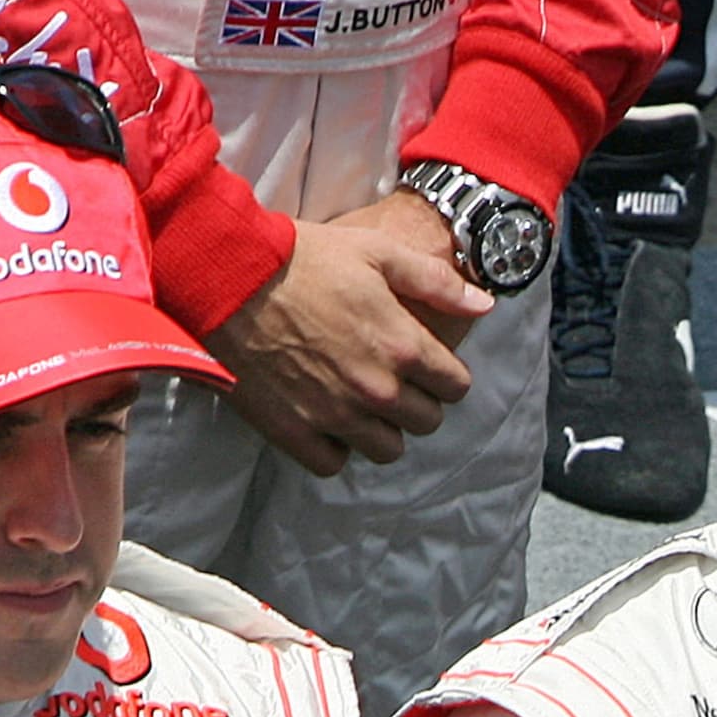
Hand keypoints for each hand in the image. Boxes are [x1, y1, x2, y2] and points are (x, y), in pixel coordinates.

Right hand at [204, 216, 494, 475]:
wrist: (231, 276)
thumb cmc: (305, 258)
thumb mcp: (378, 253)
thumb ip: (437, 282)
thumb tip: (485, 305)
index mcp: (402, 345)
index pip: (455, 386)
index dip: (447, 375)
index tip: (428, 365)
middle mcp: (376, 388)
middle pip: (426, 422)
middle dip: (418, 401)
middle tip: (394, 380)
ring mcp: (335, 415)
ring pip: (386, 449)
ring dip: (382, 429)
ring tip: (362, 403)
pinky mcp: (295, 431)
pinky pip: (334, 463)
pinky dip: (336, 447)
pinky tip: (328, 420)